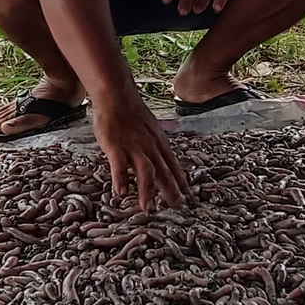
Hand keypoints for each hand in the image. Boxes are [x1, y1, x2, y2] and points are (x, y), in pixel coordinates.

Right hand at [91, 93, 188, 210]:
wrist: (116, 94)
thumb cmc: (131, 112)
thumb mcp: (150, 129)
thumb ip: (153, 145)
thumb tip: (157, 158)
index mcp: (159, 143)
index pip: (174, 166)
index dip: (181, 183)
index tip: (188, 198)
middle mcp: (150, 147)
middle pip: (164, 172)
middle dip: (171, 192)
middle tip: (176, 209)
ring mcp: (133, 146)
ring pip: (145, 171)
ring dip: (147, 191)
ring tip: (147, 208)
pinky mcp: (115, 145)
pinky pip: (119, 165)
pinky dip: (121, 179)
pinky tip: (121, 193)